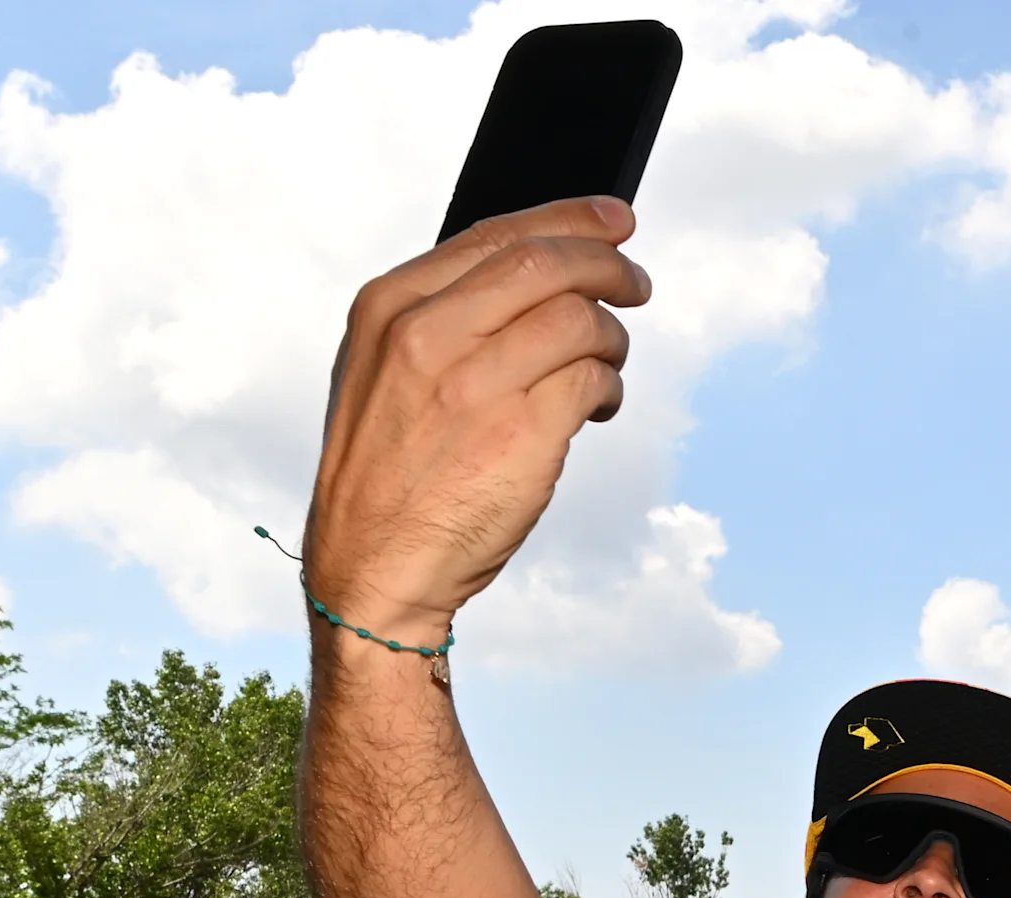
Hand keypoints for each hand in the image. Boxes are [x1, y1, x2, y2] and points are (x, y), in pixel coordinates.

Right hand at [306, 200, 648, 643]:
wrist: (373, 566)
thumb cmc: (385, 473)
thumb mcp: (382, 370)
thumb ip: (443, 314)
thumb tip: (534, 270)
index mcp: (390, 308)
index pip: (496, 237)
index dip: (568, 220)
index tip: (612, 220)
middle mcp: (427, 335)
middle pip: (546, 263)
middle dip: (607, 265)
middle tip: (637, 284)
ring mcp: (475, 383)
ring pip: (580, 319)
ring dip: (612, 338)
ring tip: (608, 364)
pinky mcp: (523, 432)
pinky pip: (594, 379)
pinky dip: (610, 387)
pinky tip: (599, 407)